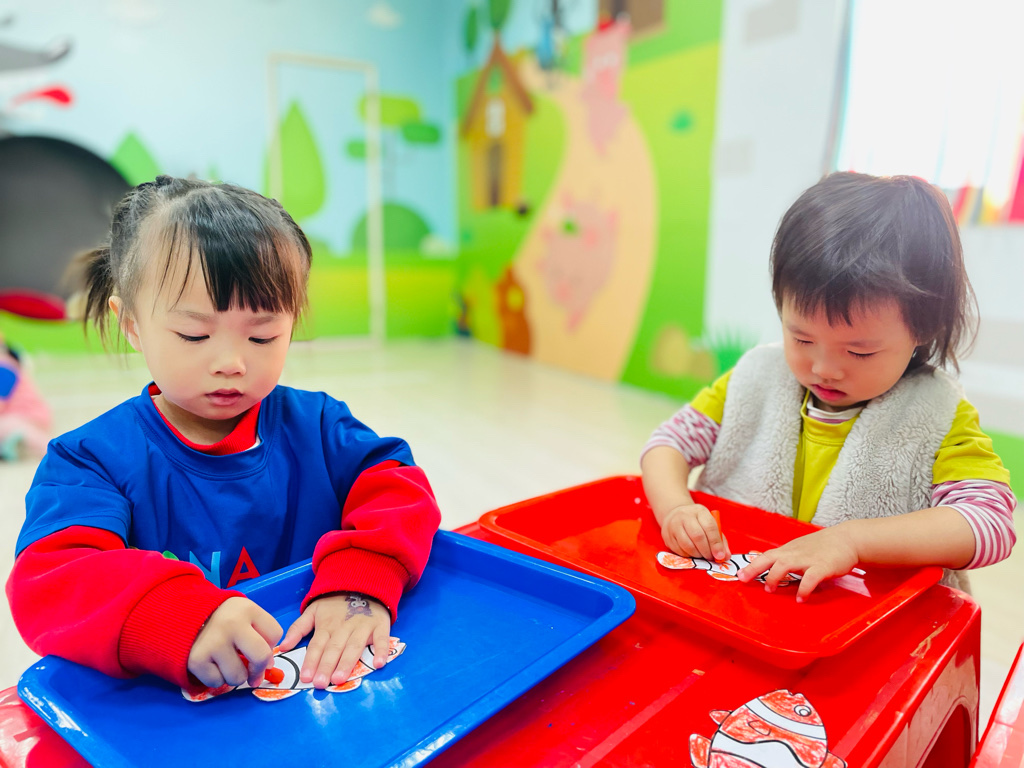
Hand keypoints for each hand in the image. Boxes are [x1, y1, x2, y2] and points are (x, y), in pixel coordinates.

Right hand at [187, 597, 281, 688]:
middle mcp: (231, 624)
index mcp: (247, 609)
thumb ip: (259, 634)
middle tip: (253, 673)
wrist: (181, 615)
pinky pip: (217, 683)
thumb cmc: (220, 617)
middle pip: (261, 657)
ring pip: (238, 677)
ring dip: (235, 676)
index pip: (275, 634)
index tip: (261, 648)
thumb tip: (267, 666)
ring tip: (226, 663)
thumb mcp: (243, 614)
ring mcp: (213, 642)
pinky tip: (211, 664)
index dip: (270, 645)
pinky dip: (216, 679)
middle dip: (259, 670)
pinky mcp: (196, 660)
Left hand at [277, 593, 390, 688]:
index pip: (317, 645)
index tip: (306, 678)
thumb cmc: (335, 603)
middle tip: (321, 683)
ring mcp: (363, 626)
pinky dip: (382, 651)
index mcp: (326, 625)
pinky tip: (378, 664)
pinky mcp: (380, 625)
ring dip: (347, 662)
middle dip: (326, 666)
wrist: (362, 584)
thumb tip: (283, 647)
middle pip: (334, 648)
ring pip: (354, 646)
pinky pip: (382, 639)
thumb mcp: (313, 610)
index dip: (311, 661)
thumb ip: (298, 628)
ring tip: (339, 679)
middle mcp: (344, 627)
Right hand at [661, 503, 729, 561]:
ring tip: (702, 555)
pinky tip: (692, 553)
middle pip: (697, 536)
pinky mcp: (667, 536)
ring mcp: (673, 525)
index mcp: (699, 511)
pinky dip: (688, 556)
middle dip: (706, 551)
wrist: (675, 514)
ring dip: (697, 555)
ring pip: (687, 545)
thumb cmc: (697, 522)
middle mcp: (685, 516)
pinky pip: (679, 550)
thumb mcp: (710, 525)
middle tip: (710, 557)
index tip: (720, 555)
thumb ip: (720, 540)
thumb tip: (725, 556)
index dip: (716, 543)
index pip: (709, 527)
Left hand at [738, 527, 858, 601]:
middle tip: (744, 579)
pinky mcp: (823, 566)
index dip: (751, 565)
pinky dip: (804, 589)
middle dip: (754, 568)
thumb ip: (785, 558)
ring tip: (770, 589)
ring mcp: (808, 559)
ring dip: (775, 577)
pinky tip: (800, 598)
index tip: (739, 575)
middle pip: (770, 558)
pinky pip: (810, 578)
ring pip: (785, 564)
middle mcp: (795, 553)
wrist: (848, 539)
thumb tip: (769, 566)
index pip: (765, 556)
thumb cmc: (823, 546)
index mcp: (789, 550)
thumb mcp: (800, 549)